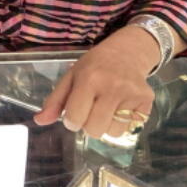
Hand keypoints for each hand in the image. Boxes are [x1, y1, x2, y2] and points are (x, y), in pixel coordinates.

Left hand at [33, 28, 156, 139]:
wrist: (127, 53)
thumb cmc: (95, 66)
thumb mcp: (71, 76)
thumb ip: (55, 100)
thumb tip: (39, 121)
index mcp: (89, 79)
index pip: (75, 118)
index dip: (71, 120)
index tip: (74, 112)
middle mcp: (112, 87)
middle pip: (94, 130)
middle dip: (88, 125)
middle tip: (91, 109)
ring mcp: (131, 95)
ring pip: (113, 133)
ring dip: (106, 126)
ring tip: (106, 108)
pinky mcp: (146, 102)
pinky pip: (129, 129)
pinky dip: (121, 124)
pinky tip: (120, 108)